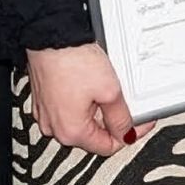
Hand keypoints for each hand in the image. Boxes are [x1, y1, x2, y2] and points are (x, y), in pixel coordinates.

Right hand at [24, 43, 138, 154]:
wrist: (50, 37)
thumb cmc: (71, 60)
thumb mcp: (110, 91)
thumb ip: (121, 118)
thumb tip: (127, 132)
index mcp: (71, 132)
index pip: (108, 146)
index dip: (130, 134)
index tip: (140, 122)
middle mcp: (54, 127)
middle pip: (94, 135)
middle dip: (112, 121)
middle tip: (126, 103)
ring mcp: (46, 114)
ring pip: (81, 121)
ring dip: (97, 110)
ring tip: (105, 89)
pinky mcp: (44, 100)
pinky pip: (68, 108)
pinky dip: (82, 101)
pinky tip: (89, 85)